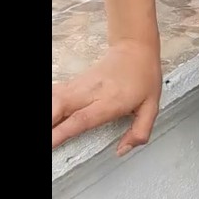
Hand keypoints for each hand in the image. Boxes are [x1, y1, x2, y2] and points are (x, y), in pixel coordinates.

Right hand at [51, 39, 161, 153]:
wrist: (136, 48)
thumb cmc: (143, 76)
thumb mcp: (151, 107)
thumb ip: (140, 131)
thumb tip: (123, 150)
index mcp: (110, 101)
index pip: (82, 119)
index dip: (63, 131)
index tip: (51, 143)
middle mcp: (92, 92)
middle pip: (61, 106)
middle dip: (49, 121)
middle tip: (47, 139)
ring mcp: (81, 85)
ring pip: (55, 97)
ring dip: (49, 112)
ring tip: (47, 127)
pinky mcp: (75, 81)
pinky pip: (56, 92)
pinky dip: (50, 100)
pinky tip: (49, 111)